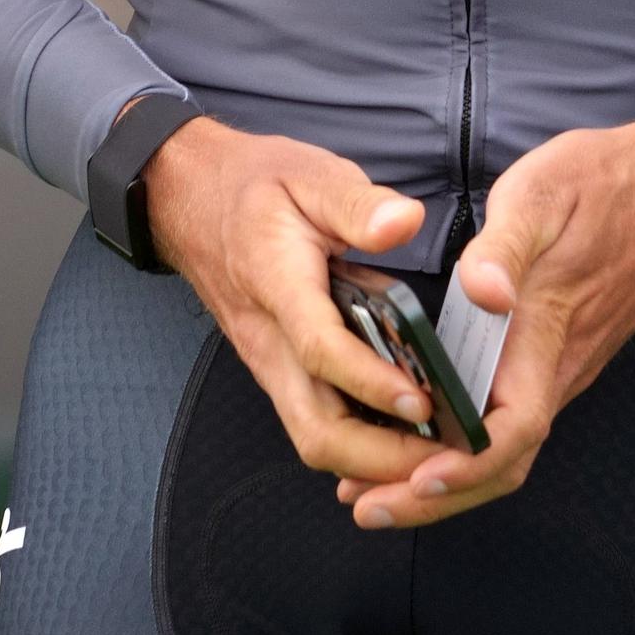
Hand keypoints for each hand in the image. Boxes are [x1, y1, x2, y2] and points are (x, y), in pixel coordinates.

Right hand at [144, 116, 440, 488]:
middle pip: (315, 428)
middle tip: (445, 455)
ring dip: (373, 460)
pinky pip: (315, 423)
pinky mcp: (277, 370)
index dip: (372, 383)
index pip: (321, 350)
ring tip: (437, 455)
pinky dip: (360, 445)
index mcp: (278, 285)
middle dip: (379, 457)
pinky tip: (405, 437)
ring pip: (314, 438)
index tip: (424, 400)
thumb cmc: (254, 186)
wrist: (189, 198)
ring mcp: (270, 362)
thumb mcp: (309, 173)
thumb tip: (404, 221)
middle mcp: (269, 340)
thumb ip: (357, 203)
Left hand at [335, 103, 634, 532]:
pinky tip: (423, 434)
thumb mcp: (542, 194)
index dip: (466, 466)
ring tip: (379, 488)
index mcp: (547, 331)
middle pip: (502, 461)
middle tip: (369, 508)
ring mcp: (561, 363)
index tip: (418, 479)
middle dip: (436, 497)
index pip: (515, 429)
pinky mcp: (557, 352)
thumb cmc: (606, 184)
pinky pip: (510, 418)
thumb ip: (504, 247)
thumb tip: (479, 294)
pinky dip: (463, 442)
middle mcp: (558, 364)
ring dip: (444, 477)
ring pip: (505, 447)